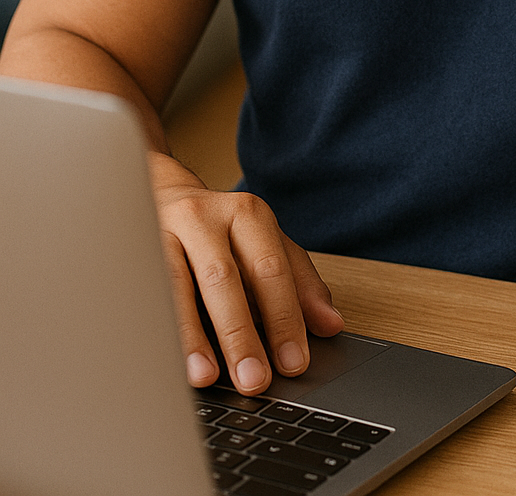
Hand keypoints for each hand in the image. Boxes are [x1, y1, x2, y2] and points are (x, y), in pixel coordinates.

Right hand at [149, 153, 344, 394]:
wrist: (158, 191)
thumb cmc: (220, 229)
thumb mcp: (265, 243)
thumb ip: (300, 281)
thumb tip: (331, 324)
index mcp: (247, 213)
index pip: (270, 268)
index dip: (284, 317)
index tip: (294, 362)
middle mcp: (204, 217)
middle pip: (224, 278)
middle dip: (240, 333)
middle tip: (254, 380)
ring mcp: (160, 232)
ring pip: (175, 286)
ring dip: (191, 336)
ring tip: (205, 376)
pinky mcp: (128, 251)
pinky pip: (142, 294)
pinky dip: (154, 329)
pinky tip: (159, 358)